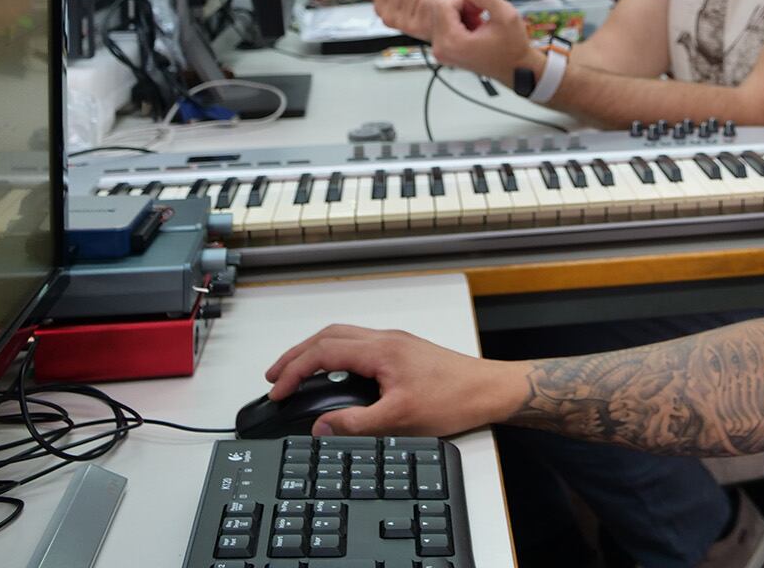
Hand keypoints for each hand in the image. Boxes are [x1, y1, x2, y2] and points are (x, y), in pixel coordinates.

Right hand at [264, 324, 526, 436]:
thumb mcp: (400, 418)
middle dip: (296, 354)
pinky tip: (333, 375)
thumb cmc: (455, 399)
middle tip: (274, 377)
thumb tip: (321, 427)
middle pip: (328, 336)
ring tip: (296, 375)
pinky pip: (358, 345)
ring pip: (343, 337)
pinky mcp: (403, 353)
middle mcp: (386, 340)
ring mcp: (395, 344)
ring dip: (315, 352)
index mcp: (381, 350)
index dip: (293, 370)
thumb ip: (356, 423)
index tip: (276, 391)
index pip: (323, 351)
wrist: (489, 390)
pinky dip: (335, 355)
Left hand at [425, 0, 543, 84]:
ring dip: (461, 13)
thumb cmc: (512, 48)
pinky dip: (459, 21)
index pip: (443, 4)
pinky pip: (444, 24)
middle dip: (461, 6)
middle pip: (439, 9)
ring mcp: (440, 51)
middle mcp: (440, 49)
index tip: (481, 8)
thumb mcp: (507, 15)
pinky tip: (475, 28)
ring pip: (441, 15)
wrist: (515, 68)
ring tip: (480, 22)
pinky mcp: (444, 50)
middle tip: (481, 15)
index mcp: (452, 42)